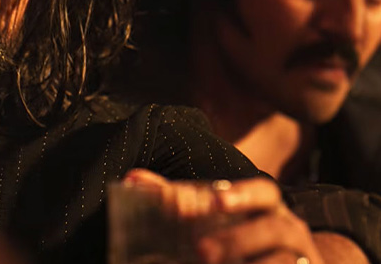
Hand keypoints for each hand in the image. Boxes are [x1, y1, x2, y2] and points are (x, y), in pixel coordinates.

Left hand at [124, 169, 324, 263]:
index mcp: (268, 208)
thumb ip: (178, 201)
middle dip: (239, 239)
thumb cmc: (244, 239)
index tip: (216, 200)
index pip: (264, 192)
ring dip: (251, 262)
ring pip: (286, 259)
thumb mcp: (216, 219)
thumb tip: (133, 179)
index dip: (242, 194)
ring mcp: (301, 258)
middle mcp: (289, 229)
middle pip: (274, 227)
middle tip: (201, 251)